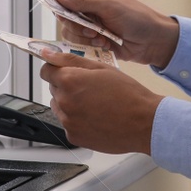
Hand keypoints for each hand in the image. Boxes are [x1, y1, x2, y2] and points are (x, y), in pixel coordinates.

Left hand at [38, 50, 162, 153]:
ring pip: (59, 107)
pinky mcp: (74, 136)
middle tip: (90, 88)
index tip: (65, 71)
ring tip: (95, 104)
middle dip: (67, 86)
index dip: (56, 69)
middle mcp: (64, 102)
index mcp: (70, 80)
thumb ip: (70, 59)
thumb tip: (48, 54)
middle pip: (54, 89)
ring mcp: (68, 122)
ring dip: (70, 103)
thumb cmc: (127, 93)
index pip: (46, 72)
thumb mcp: (101, 68)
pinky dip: (77, 120)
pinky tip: (96, 117)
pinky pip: (68, 123)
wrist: (144, 123)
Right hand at [53, 0, 179, 67]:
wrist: (153, 41)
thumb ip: (83, 2)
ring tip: (101, 38)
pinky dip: (89, 46)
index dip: (61, 6)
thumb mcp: (110, 6)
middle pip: (64, 16)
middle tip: (92, 30)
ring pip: (70, 32)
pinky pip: (79, 44)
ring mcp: (90, 24)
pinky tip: (104, 44)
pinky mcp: (92, 40)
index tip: (67, 16)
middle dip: (76, 26)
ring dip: (83, 37)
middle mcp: (88, 6)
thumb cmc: (137, 18)